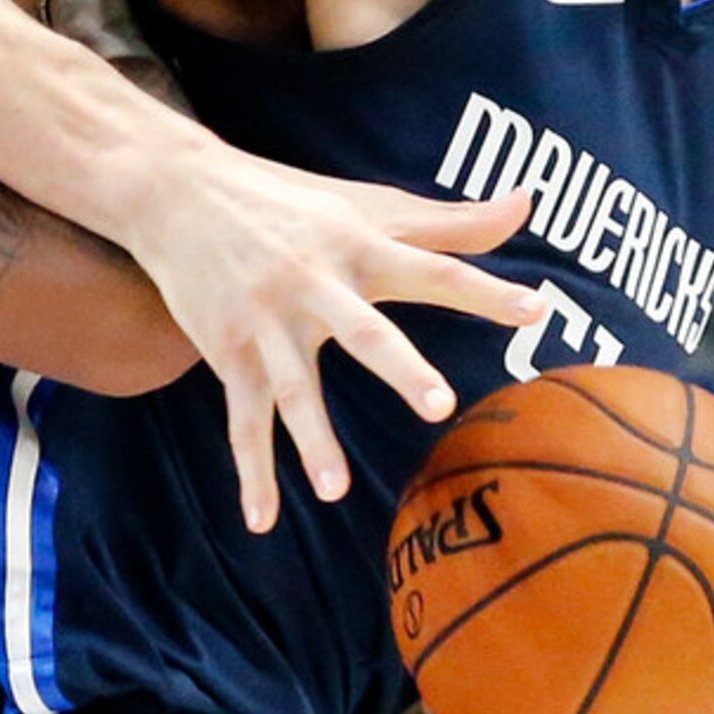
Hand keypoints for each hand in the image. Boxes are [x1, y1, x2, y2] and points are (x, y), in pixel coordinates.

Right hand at [117, 156, 543, 531]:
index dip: (483, 292)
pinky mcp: (229, 352)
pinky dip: (251, 472)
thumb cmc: (291, 201)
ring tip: (335, 489)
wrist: (177, 192)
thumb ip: (452, 221)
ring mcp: (266, 322)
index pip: (433, 270)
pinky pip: (243, 421)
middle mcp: (313, 284)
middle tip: (438, 405)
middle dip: (400, 367)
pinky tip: (261, 521)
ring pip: (293, 388)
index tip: (536, 311)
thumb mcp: (369, 205)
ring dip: (312, 439)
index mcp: (359, 246)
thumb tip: (530, 202)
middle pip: (364, 331)